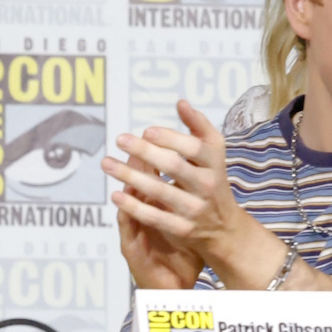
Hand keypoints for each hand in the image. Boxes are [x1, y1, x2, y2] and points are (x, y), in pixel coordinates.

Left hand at [103, 99, 278, 287]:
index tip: (147, 131)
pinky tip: (116, 194)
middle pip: (174, 166)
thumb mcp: (214, 155)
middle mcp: (207, 185)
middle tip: (121, 139)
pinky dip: (134, 206)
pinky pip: (154, 216)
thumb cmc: (213, 181)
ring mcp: (195, 208)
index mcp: (215, 163)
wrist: (224, 227)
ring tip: (107, 163)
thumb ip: (199, 128)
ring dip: (129, 176)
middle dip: (145, 152)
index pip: (195, 147)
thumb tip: (180, 103)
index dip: (171, 138)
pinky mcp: (182, 228)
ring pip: (159, 191)